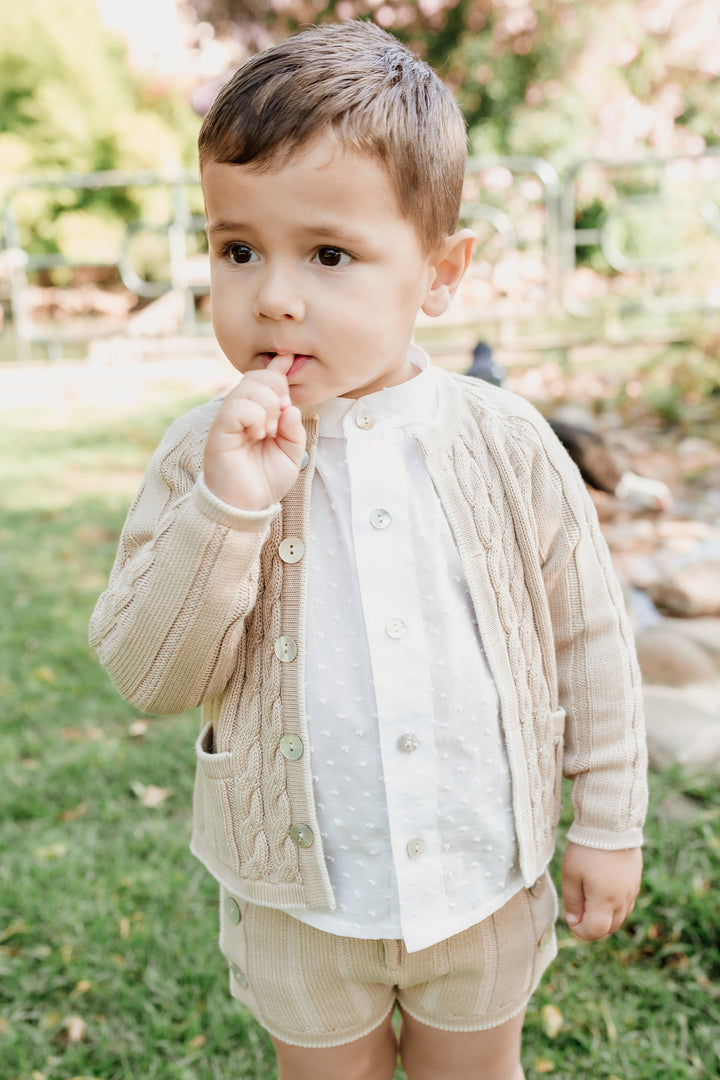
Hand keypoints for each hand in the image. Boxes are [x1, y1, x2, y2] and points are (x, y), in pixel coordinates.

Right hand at [204, 355, 306, 510]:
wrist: (245, 508)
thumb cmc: (264, 481)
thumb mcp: (291, 454)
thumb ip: (294, 430)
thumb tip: (291, 407)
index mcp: (256, 414)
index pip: (264, 381)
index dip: (277, 368)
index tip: (288, 358)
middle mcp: (240, 413)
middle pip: (256, 377)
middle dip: (277, 388)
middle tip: (282, 415)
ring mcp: (228, 420)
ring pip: (247, 388)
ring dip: (267, 405)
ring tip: (270, 431)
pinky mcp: (220, 431)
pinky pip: (237, 407)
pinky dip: (255, 416)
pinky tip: (259, 434)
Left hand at [561, 842, 641, 940]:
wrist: (610, 824)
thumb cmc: (586, 849)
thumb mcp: (570, 874)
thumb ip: (572, 901)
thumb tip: (574, 920)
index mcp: (605, 901)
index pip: (595, 932)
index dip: (580, 931)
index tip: (571, 918)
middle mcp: (622, 900)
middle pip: (609, 928)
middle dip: (593, 925)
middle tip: (578, 908)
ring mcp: (631, 891)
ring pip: (620, 917)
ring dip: (605, 916)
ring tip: (589, 896)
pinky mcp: (635, 881)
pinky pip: (626, 903)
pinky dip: (614, 904)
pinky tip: (602, 888)